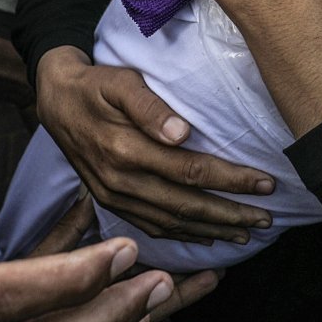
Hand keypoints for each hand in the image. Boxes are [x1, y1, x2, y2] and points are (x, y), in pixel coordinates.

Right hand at [35, 46, 276, 243]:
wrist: (54, 100)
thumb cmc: (95, 85)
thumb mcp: (120, 83)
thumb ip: (150, 107)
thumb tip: (183, 133)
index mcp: (125, 151)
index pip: (192, 172)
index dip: (232, 180)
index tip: (266, 184)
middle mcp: (120, 182)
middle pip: (186, 205)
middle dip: (231, 215)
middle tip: (268, 220)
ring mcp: (114, 197)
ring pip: (171, 223)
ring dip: (212, 231)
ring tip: (246, 234)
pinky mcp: (110, 203)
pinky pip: (151, 227)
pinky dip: (182, 237)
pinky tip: (206, 238)